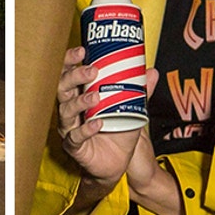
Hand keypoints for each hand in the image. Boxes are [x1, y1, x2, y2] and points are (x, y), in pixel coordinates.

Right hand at [57, 46, 154, 185]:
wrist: (117, 163)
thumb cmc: (118, 133)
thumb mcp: (132, 109)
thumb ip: (139, 91)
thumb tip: (152, 72)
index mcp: (80, 95)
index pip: (68, 73)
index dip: (71, 60)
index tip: (83, 51)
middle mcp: (70, 109)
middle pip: (62, 87)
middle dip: (74, 76)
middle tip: (92, 70)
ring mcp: (70, 127)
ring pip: (66, 110)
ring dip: (80, 101)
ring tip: (95, 97)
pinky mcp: (74, 146)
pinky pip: (75, 137)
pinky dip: (85, 130)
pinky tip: (97, 124)